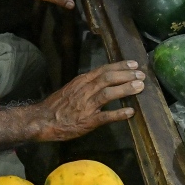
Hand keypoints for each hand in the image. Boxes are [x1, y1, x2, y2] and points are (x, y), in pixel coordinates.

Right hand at [29, 61, 144, 141]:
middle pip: (108, 78)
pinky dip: (119, 113)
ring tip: (140, 87)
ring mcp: (86, 105)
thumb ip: (87, 84)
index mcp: (82, 81)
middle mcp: (85, 90)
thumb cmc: (57, 106)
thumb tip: (104, 81)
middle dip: (127, 75)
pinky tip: (130, 112)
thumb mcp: (71, 88)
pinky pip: (105, 116)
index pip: (104, 69)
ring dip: (126, 89)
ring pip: (108, 93)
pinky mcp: (87, 121)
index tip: (134, 64)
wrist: (42, 120)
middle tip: (142, 75)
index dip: (120, 66)